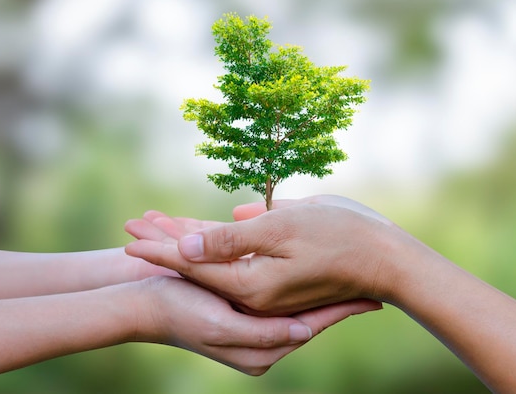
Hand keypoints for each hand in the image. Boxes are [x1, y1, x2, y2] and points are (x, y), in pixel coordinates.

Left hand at [125, 195, 394, 315]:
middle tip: (131, 223)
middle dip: (164, 242)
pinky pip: (236, 258)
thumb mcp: (283, 230)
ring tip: (153, 222)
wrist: (387, 259)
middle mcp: (253, 294)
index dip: (159, 248)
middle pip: (198, 265)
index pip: (193, 265)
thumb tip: (185, 247)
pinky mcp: (276, 276)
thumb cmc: (342, 236)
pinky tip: (195, 229)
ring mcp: (265, 288)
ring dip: (183, 239)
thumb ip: (232, 241)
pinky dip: (213, 241)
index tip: (128, 236)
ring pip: (214, 260)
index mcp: (251, 287)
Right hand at [132, 275, 379, 374]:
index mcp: (259, 353)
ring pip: (299, 307)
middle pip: (310, 319)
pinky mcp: (245, 313)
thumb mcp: (221, 325)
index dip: (341, 311)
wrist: (146, 303)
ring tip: (354, 278)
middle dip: (336, 301)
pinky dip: (302, 287)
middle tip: (371, 284)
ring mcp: (253, 328)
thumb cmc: (181, 310)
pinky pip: (283, 300)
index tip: (373, 299)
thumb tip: (304, 331)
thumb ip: (263, 333)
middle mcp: (261, 346)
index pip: (310, 328)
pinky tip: (318, 274)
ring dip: (322, 292)